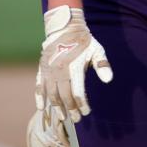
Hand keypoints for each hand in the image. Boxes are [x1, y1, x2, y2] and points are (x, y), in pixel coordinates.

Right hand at [35, 5, 113, 121]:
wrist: (65, 27)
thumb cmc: (84, 41)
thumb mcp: (97, 50)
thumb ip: (102, 65)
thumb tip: (108, 80)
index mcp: (74, 68)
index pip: (78, 93)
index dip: (82, 105)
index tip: (86, 112)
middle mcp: (60, 71)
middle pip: (64, 96)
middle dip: (71, 109)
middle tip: (76, 119)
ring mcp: (49, 71)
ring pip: (51, 94)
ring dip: (56, 107)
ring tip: (62, 117)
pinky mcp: (41, 69)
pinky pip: (38, 86)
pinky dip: (39, 98)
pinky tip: (41, 108)